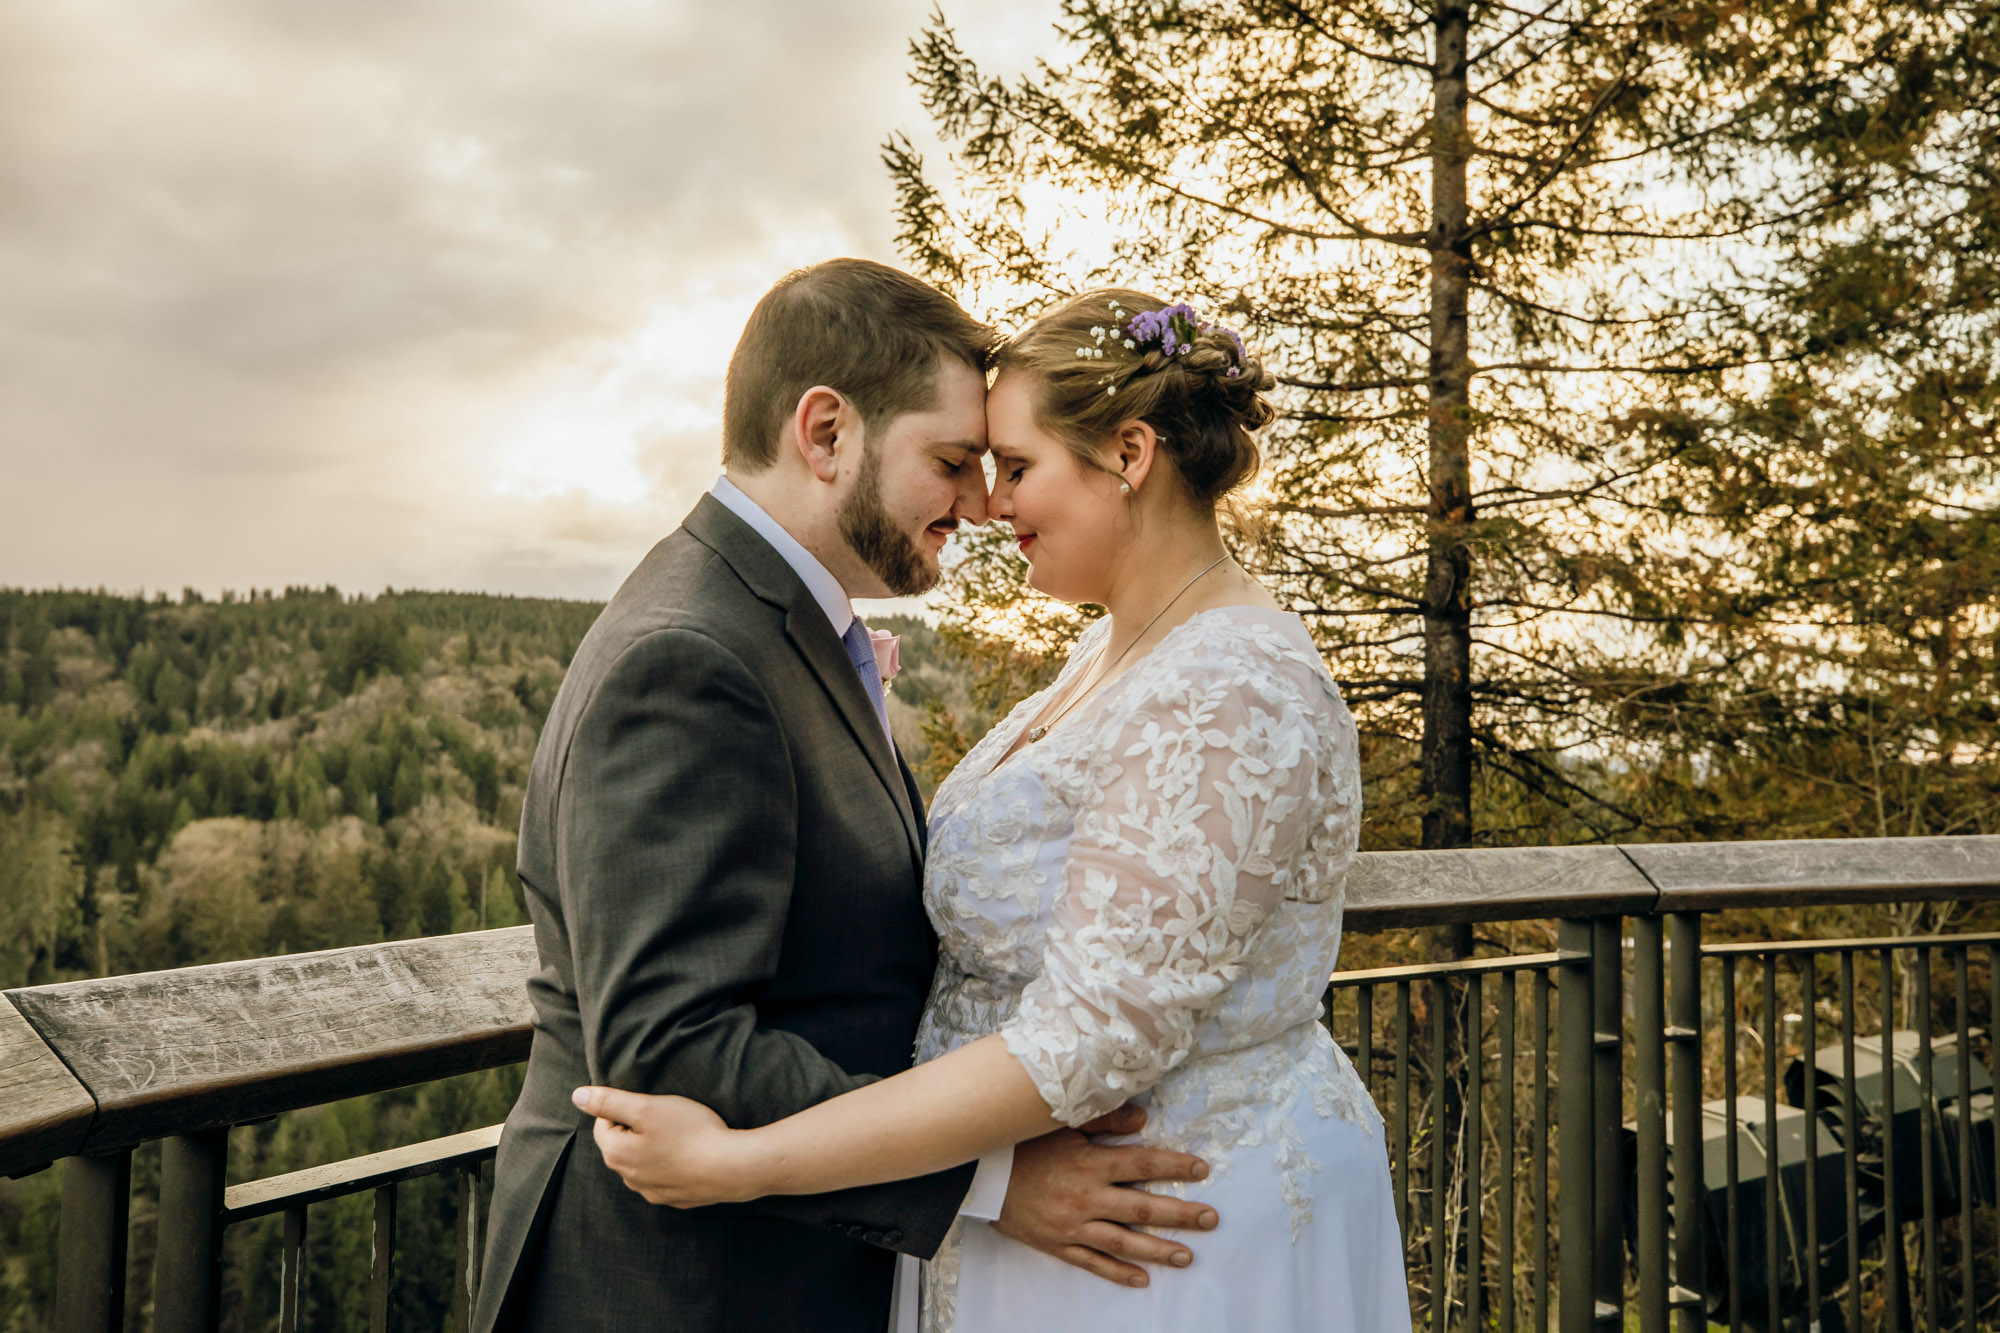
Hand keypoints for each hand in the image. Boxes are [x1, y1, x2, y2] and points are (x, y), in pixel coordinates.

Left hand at [572, 1085, 753, 1207]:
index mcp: (617, 1154)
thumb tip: (577, 1096)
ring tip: (680, 1134)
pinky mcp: (674, 1198)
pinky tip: (689, 1154)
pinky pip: (663, 1177)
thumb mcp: (647, 1107)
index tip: (650, 1104)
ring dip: (653, 1147)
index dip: (625, 1107)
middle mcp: (629, 1179)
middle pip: (622, 1144)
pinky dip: (670, 1164)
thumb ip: (609, 1101)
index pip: (603, 1123)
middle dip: (637, 1128)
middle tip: (666, 1116)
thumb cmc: (690, 1132)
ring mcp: (652, 1192)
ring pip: (642, 1162)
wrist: (731, 1167)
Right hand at [991, 1104, 1218, 1288]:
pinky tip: (1142, 1280)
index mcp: (1090, 1164)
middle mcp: (1087, 1198)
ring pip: (1124, 1243)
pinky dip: (1118, 1273)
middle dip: (1181, 1214)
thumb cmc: (1022, 1144)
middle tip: (1211, 1219)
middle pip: (1143, 1209)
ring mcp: (1073, 1226)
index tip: (1202, 1169)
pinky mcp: (1059, 1245)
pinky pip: (1093, 1263)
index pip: (1143, 1165)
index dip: (1175, 1167)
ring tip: (1188, 1255)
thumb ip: (1104, 1120)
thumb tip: (1143, 1117)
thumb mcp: (1062, 1123)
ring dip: (1159, 1250)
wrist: (980, 1176)